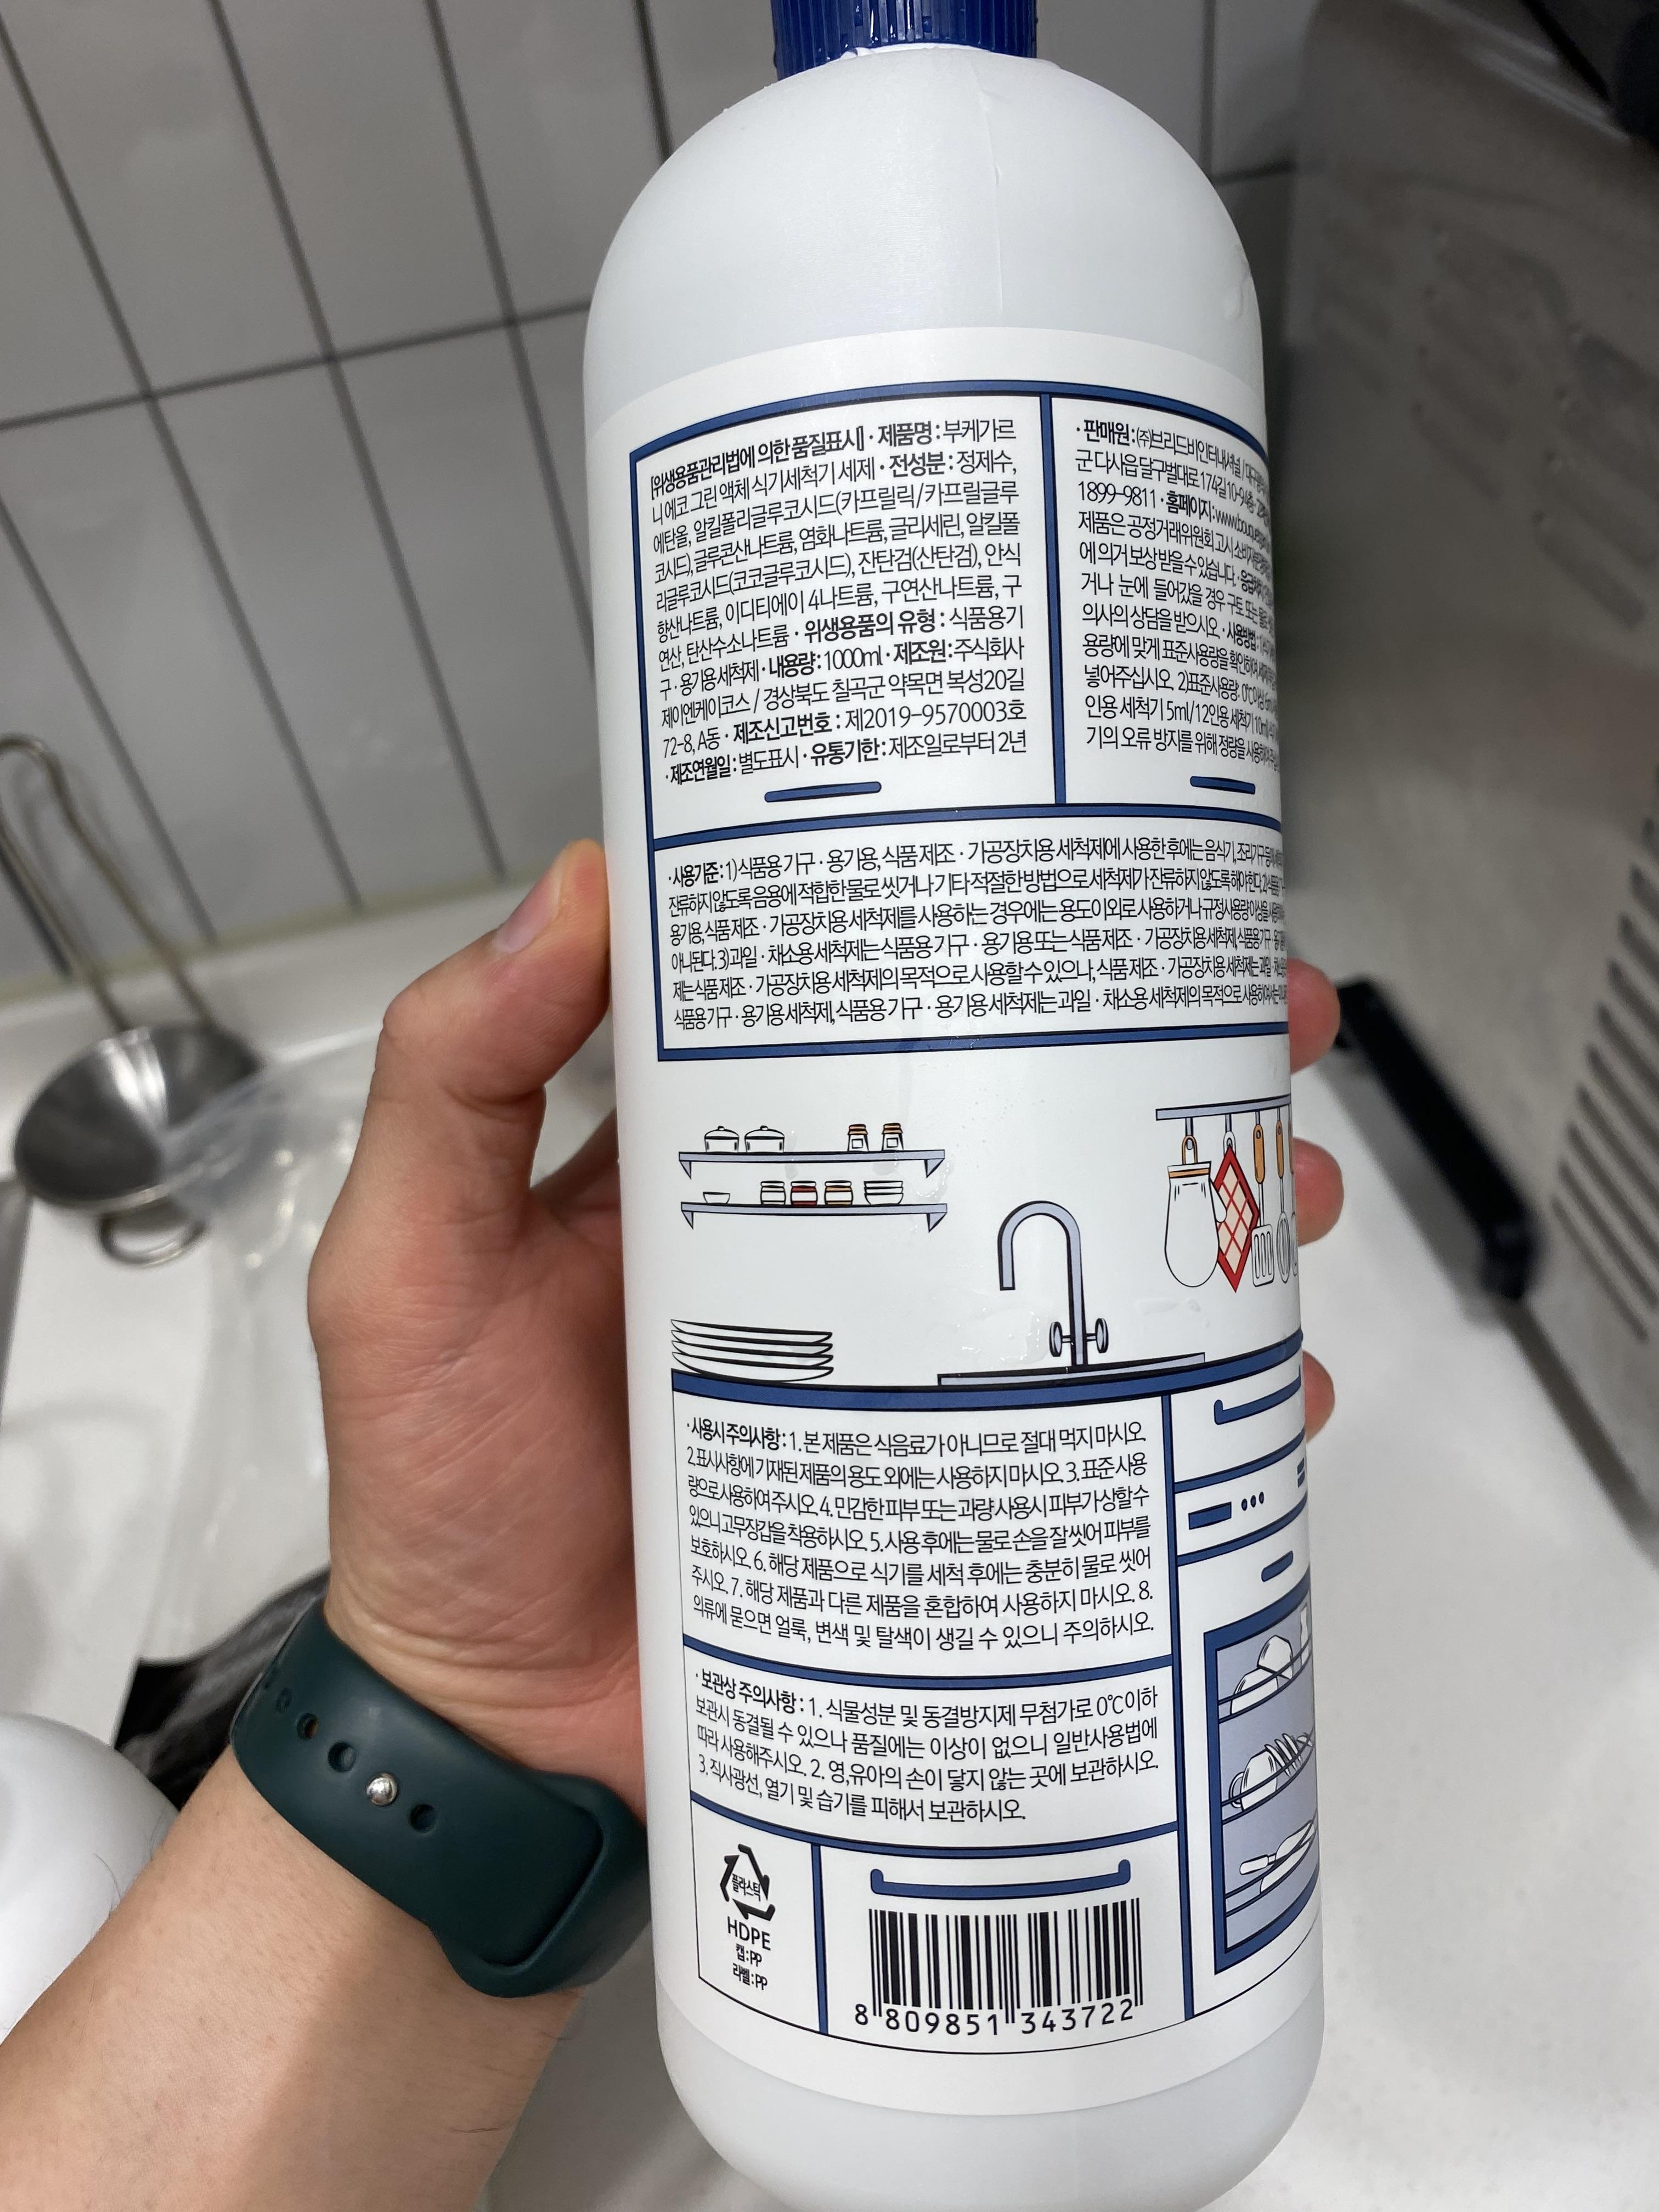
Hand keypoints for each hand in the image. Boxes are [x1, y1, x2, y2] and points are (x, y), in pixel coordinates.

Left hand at [309, 848, 1344, 1802]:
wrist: (494, 1740)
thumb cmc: (437, 1497)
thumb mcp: (406, 1266)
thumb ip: (457, 1078)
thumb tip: (577, 887)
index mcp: (708, 1167)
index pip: (855, 1012)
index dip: (976, 940)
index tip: (1084, 886)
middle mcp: (821, 1249)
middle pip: (1008, 1123)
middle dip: (1148, 1068)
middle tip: (1267, 1028)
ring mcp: (894, 1373)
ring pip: (1073, 1263)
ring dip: (1196, 1216)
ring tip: (1295, 1197)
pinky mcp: (942, 1491)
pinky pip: (1089, 1428)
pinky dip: (1192, 1400)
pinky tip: (1267, 1385)